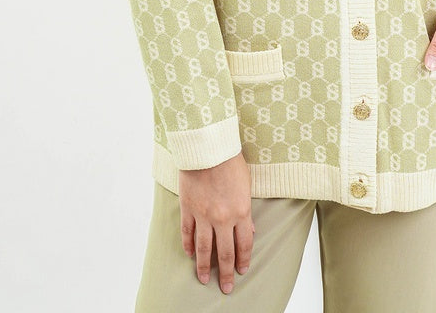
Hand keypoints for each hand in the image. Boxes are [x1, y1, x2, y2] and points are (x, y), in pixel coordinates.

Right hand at [178, 150, 254, 293]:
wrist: (208, 147)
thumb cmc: (230, 162)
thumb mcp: (246, 186)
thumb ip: (245, 211)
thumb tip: (248, 230)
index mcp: (241, 212)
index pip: (244, 244)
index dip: (243, 260)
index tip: (241, 271)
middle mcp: (222, 218)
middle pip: (224, 252)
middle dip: (226, 273)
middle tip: (225, 288)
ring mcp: (203, 215)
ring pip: (203, 248)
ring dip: (204, 266)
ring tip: (204, 279)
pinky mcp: (188, 208)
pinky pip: (187, 232)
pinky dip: (188, 244)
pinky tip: (190, 254)